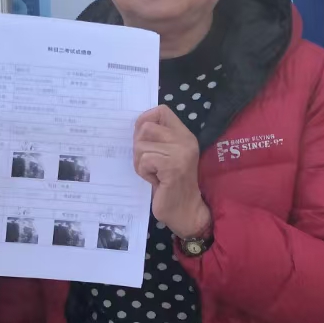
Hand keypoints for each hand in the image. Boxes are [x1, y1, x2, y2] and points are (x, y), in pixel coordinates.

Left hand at [133, 106, 210, 238]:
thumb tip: (137, 127)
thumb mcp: (165, 156)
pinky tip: (156, 181)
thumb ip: (157, 139)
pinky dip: (144, 172)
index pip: (162, 110)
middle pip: (146, 127)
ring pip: (141, 145)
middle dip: (139, 146)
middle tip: (149, 163)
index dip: (145, 119)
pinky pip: (144, 160)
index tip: (142, 137)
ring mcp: (181, 153)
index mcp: (184, 135)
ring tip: (154, 174)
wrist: (186, 211)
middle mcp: (185, 140)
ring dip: (141, 163)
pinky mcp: (173, 166)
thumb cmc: (171, 185)